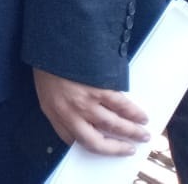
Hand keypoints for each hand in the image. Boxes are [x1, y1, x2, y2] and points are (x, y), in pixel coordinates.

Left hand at [33, 68, 149, 155]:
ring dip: (131, 132)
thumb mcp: (45, 85)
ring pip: (113, 125)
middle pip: (96, 141)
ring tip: (142, 133)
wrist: (52, 38)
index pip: (72, 140)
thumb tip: (80, 115)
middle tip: (130, 148)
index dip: (89, 147)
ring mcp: (85, 101)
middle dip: (116, 147)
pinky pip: (121, 106)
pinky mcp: (99, 88)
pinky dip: (134, 113)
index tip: (102, 148)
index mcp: (52, 111)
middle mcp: (68, 112)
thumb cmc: (46, 59)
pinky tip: (141, 116)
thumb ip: (59, 103)